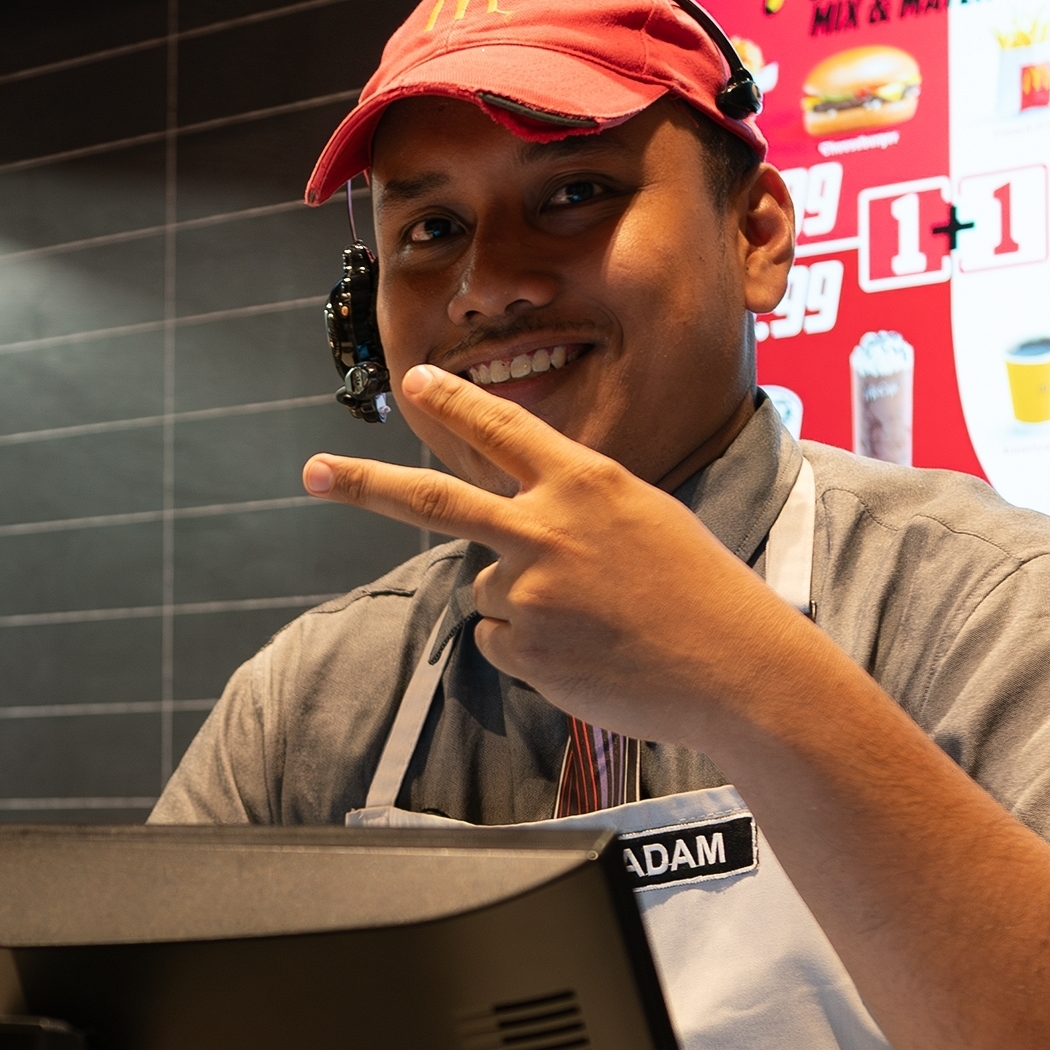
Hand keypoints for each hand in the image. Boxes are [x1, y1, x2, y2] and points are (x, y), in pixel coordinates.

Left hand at [307, 364, 836, 750]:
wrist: (736, 670)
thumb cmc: (702, 590)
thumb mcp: (645, 516)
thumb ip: (573, 507)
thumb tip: (504, 531)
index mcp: (585, 481)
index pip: (502, 429)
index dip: (453, 403)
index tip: (414, 379)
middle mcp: (547, 529)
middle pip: (433, 502)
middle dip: (363, 483)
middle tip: (312, 472)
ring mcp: (530, 592)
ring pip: (488, 588)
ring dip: (525, 601)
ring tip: (595, 618)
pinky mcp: (525, 650)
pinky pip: (500, 640)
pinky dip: (533, 647)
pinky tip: (588, 652)